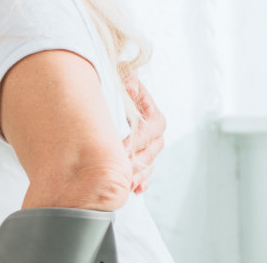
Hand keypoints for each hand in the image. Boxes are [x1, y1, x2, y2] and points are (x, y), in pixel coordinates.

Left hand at [122, 76, 165, 193]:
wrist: (112, 94)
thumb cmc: (120, 85)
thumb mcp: (123, 78)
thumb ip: (128, 81)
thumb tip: (130, 86)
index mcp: (153, 114)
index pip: (152, 128)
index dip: (139, 139)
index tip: (121, 148)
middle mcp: (154, 132)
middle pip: (152, 149)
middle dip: (136, 160)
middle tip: (120, 168)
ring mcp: (149, 146)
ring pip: (149, 163)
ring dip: (140, 174)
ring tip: (128, 184)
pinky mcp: (141, 157)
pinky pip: (146, 172)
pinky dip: (142, 180)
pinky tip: (136, 189)